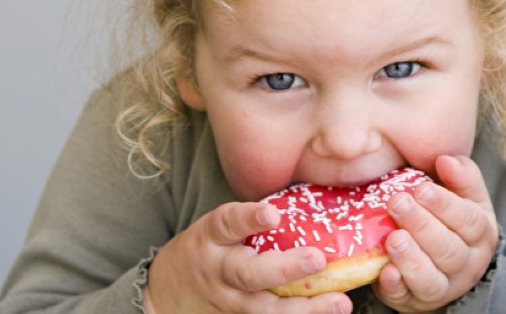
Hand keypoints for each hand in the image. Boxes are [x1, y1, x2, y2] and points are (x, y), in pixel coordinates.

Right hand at [145, 201, 352, 312]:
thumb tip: (307, 201)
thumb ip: (249, 221)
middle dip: (285, 268)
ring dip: (304, 308)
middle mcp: (218, 271)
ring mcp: (227, 302)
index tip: (272, 214)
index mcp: (212, 237)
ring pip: (264, 309)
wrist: (166, 291)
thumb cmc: (206, 249)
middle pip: (248, 274)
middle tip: (317, 259)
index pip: (228, 223)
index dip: (249, 218)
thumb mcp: (216, 229)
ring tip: (339, 302)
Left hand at [373, 155, 497, 312]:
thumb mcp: (464, 197)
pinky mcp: (414, 301)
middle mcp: (467, 264)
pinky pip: (406, 297)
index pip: (469, 220)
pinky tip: (385, 271)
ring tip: (393, 238)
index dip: (445, 205)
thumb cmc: (448, 221)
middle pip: (448, 249)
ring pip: (431, 279)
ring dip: (411, 258)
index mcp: (481, 234)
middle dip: (422, 225)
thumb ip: (461, 176)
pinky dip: (396, 286)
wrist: (441, 266)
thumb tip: (446, 159)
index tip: (421, 189)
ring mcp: (443, 286)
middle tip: (397, 203)